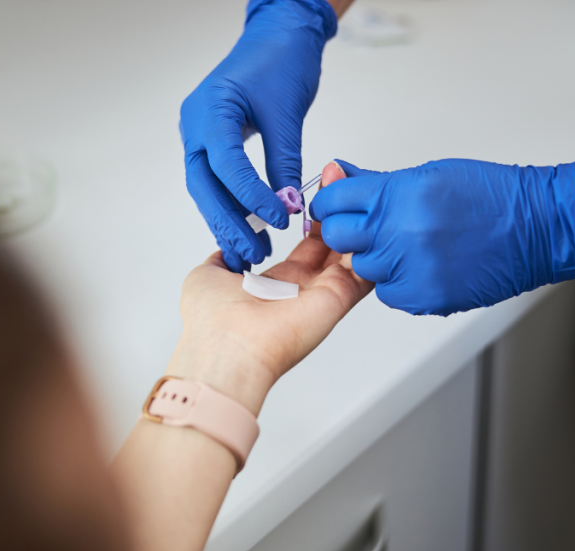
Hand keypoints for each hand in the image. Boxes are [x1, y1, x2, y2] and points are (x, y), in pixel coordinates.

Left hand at [168, 163, 369, 413]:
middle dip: (335, 212)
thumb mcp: (206, 276)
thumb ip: (221, 260)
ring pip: (349, 253)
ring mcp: (322, 294)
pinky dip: (368, 241)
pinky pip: (363, 269)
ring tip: (352, 185)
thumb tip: (223, 253)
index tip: (315, 194)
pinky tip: (365, 210)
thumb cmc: (211, 321)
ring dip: (353, 220)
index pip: (303, 249)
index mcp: (272, 286)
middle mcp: (300, 291)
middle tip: (338, 179)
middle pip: (331, 246)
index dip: (312, 220)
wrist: (227, 348)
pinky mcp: (339, 298)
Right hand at [180, 0, 337, 273]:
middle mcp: (196, 126)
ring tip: (251, 251)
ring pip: (208, 189)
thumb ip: (284, 161)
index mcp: (210, 111)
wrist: (279, 36)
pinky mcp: (212, 144)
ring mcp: (200, 136)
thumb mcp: (287, 113)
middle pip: (205, 186)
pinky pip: (217, 182)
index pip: (226, 166)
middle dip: (228, 223)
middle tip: (253, 253)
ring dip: (228, 221)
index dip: (251, 198)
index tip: (278, 220)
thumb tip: (288, 204)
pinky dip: (233, 206)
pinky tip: (248, 229)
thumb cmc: (282, 60)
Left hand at [309, 159, 574, 315]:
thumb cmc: (491, 197)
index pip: (335, 200)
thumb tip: (338, 175)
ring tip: (409, 244)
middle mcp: (400, 233)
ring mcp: (411, 269)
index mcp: (398, 196)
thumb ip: (376, 183)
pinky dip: (399, 281)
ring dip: (377, 257)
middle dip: (347, 232)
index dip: (330, 202)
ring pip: (363, 268)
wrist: (537, 228)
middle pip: (339, 238)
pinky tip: (423, 265)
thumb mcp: (427, 175)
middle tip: (367, 227)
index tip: (334, 205)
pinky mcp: (424, 297)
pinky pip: (389, 292)